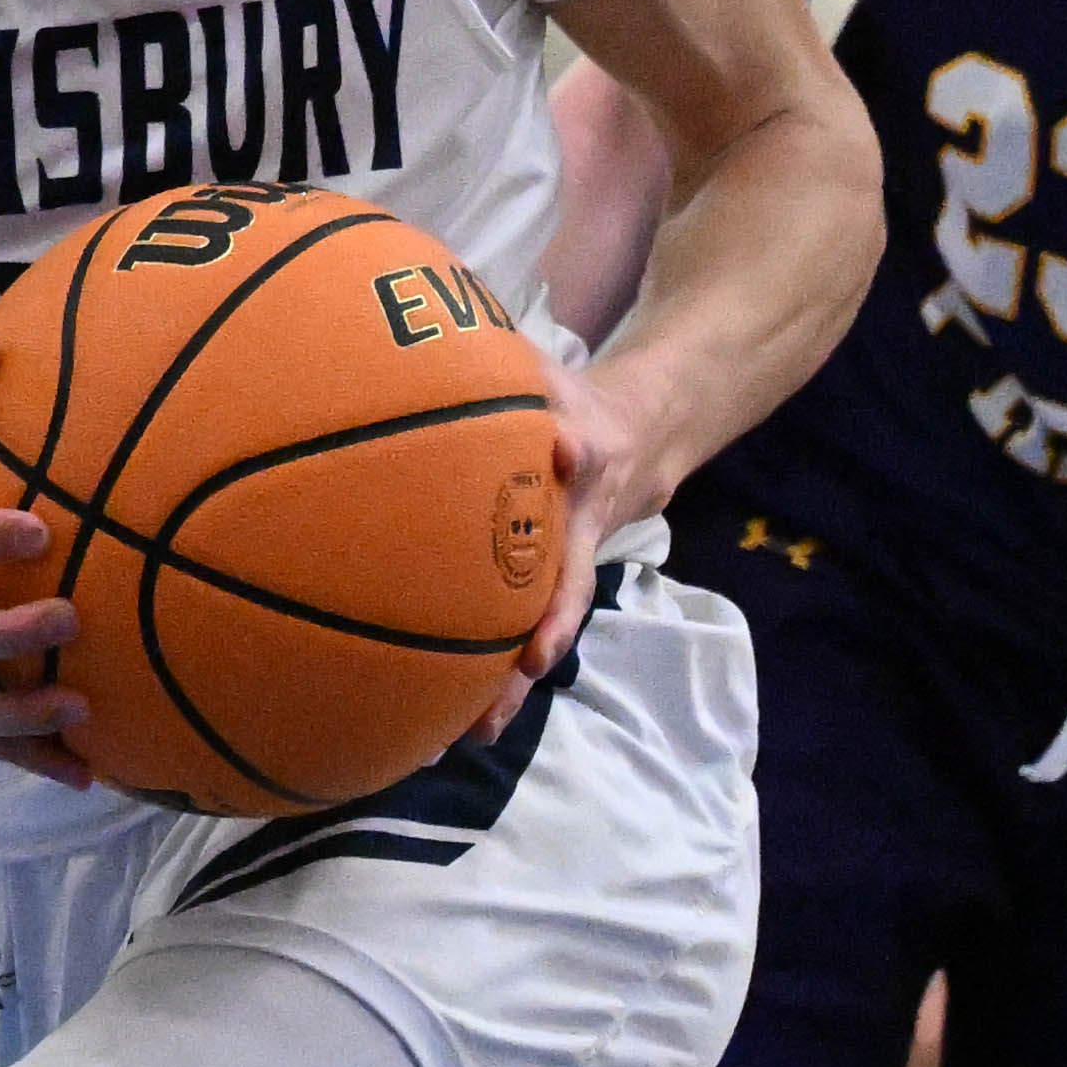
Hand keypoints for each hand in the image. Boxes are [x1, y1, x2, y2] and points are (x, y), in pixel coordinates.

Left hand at [459, 349, 653, 739]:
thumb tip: (419, 332)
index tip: (561, 449)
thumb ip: (501, 364)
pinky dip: (497, 682)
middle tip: (527, 665)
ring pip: (547, 626)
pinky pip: (525, 640)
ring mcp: (573, 560)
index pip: (583, 445)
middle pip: (570, 578)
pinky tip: (455, 729)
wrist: (647, 435)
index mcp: (581, 452)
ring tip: (473, 734)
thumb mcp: (544, 370)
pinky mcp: (553, 588)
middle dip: (547, 624)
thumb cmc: (567, 400)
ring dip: (514, 681)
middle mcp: (584, 517)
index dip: (573, 447)